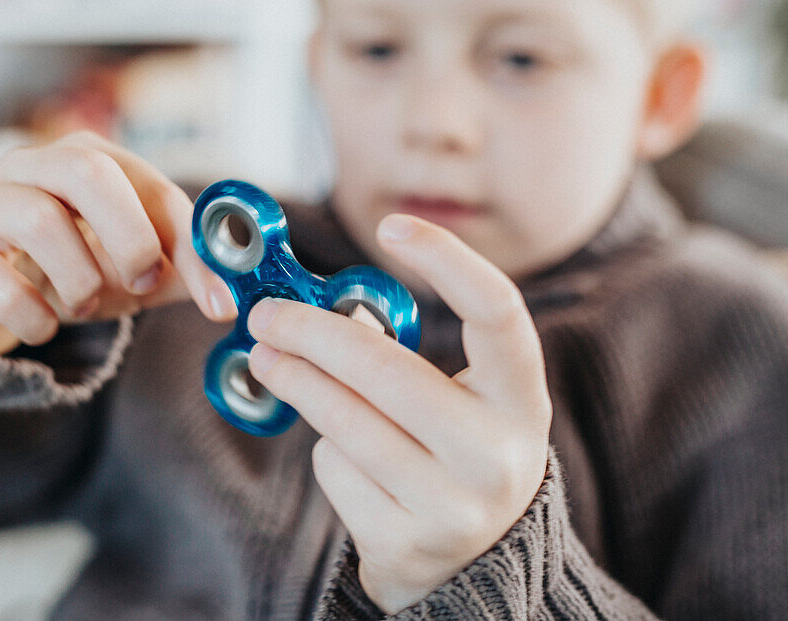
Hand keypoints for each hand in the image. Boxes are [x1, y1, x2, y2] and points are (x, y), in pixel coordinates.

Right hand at [0, 130, 236, 353]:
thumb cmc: (64, 265)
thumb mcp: (127, 266)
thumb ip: (176, 270)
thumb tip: (229, 294)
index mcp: (86, 158)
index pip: (150, 185)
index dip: (191, 244)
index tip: (218, 301)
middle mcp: (31, 166)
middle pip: (87, 171)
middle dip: (130, 237)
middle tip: (143, 286)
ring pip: (38, 219)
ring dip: (79, 280)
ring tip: (85, 307)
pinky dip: (29, 313)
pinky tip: (40, 326)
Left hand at [245, 213, 550, 613]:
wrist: (472, 562)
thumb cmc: (456, 453)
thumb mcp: (464, 403)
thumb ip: (409, 356)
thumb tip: (312, 310)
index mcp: (520, 400)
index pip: (496, 313)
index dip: (447, 260)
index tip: (391, 225)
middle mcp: (497, 453)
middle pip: (388, 370)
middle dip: (313, 332)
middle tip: (267, 314)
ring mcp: (453, 505)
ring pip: (348, 422)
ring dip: (295, 381)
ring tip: (267, 358)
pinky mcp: (405, 542)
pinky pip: (337, 470)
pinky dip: (325, 451)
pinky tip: (341, 454)